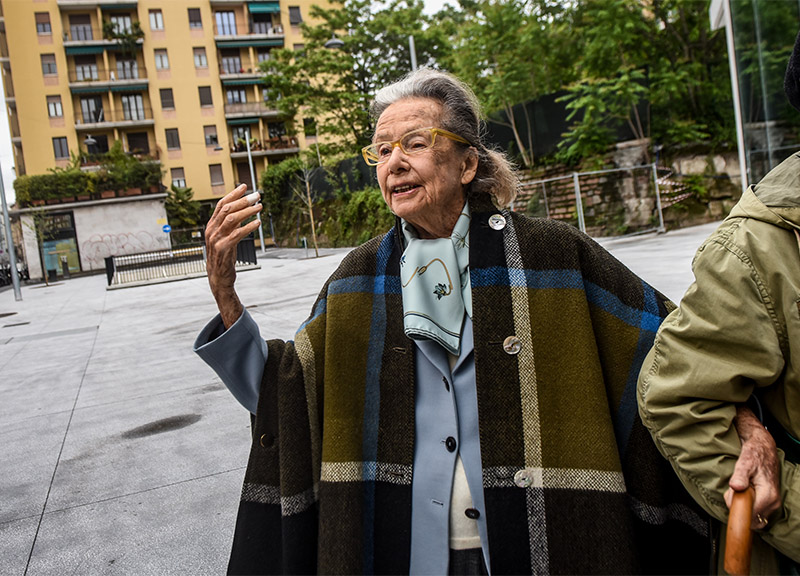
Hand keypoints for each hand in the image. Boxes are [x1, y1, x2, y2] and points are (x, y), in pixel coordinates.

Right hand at [205, 183, 261, 327]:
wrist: (218, 277)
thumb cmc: (224, 256)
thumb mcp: (227, 237)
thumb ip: (232, 224)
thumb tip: (243, 210)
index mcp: (211, 225)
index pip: (221, 204)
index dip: (233, 194)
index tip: (244, 186)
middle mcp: (212, 230)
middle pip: (227, 209)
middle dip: (243, 200)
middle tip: (257, 195)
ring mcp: (216, 239)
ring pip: (232, 219)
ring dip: (247, 211)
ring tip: (260, 207)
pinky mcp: (223, 249)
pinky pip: (237, 234)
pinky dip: (248, 227)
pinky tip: (257, 223)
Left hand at [725, 404, 779, 529]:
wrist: (763, 450)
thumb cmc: (753, 456)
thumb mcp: (744, 463)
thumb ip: (740, 476)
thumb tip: (736, 487)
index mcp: (768, 495)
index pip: (749, 516)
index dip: (736, 509)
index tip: (731, 495)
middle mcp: (773, 503)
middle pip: (751, 519)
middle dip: (739, 508)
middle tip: (735, 491)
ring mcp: (773, 505)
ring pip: (753, 517)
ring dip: (743, 507)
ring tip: (741, 489)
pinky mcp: (770, 504)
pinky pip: (756, 513)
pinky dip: (748, 506)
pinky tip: (745, 493)